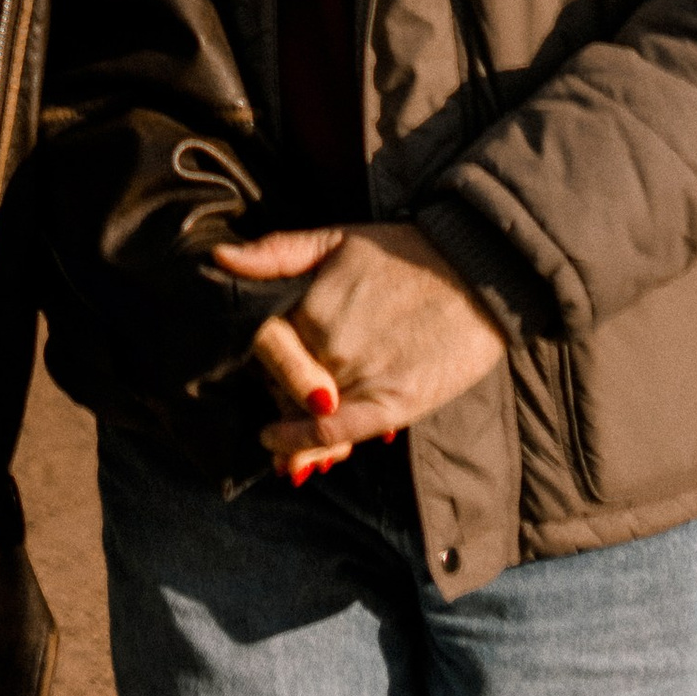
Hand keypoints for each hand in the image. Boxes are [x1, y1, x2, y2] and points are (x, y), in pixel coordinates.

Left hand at [220, 222, 507, 477]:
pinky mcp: (393, 405)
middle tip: (277, 396)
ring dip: (288, 429)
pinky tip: (290, 457)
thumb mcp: (335, 238)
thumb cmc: (404, 252)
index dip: (256, 358)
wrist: (477, 274)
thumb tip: (219, 259)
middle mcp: (328, 346)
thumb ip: (276, 253)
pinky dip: (309, 449)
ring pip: (305, 415)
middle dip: (273, 392)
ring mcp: (360, 378)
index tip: (258, 363)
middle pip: (280, 383)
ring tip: (278, 439)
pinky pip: (338, 435)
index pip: (261, 345)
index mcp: (309, 305)